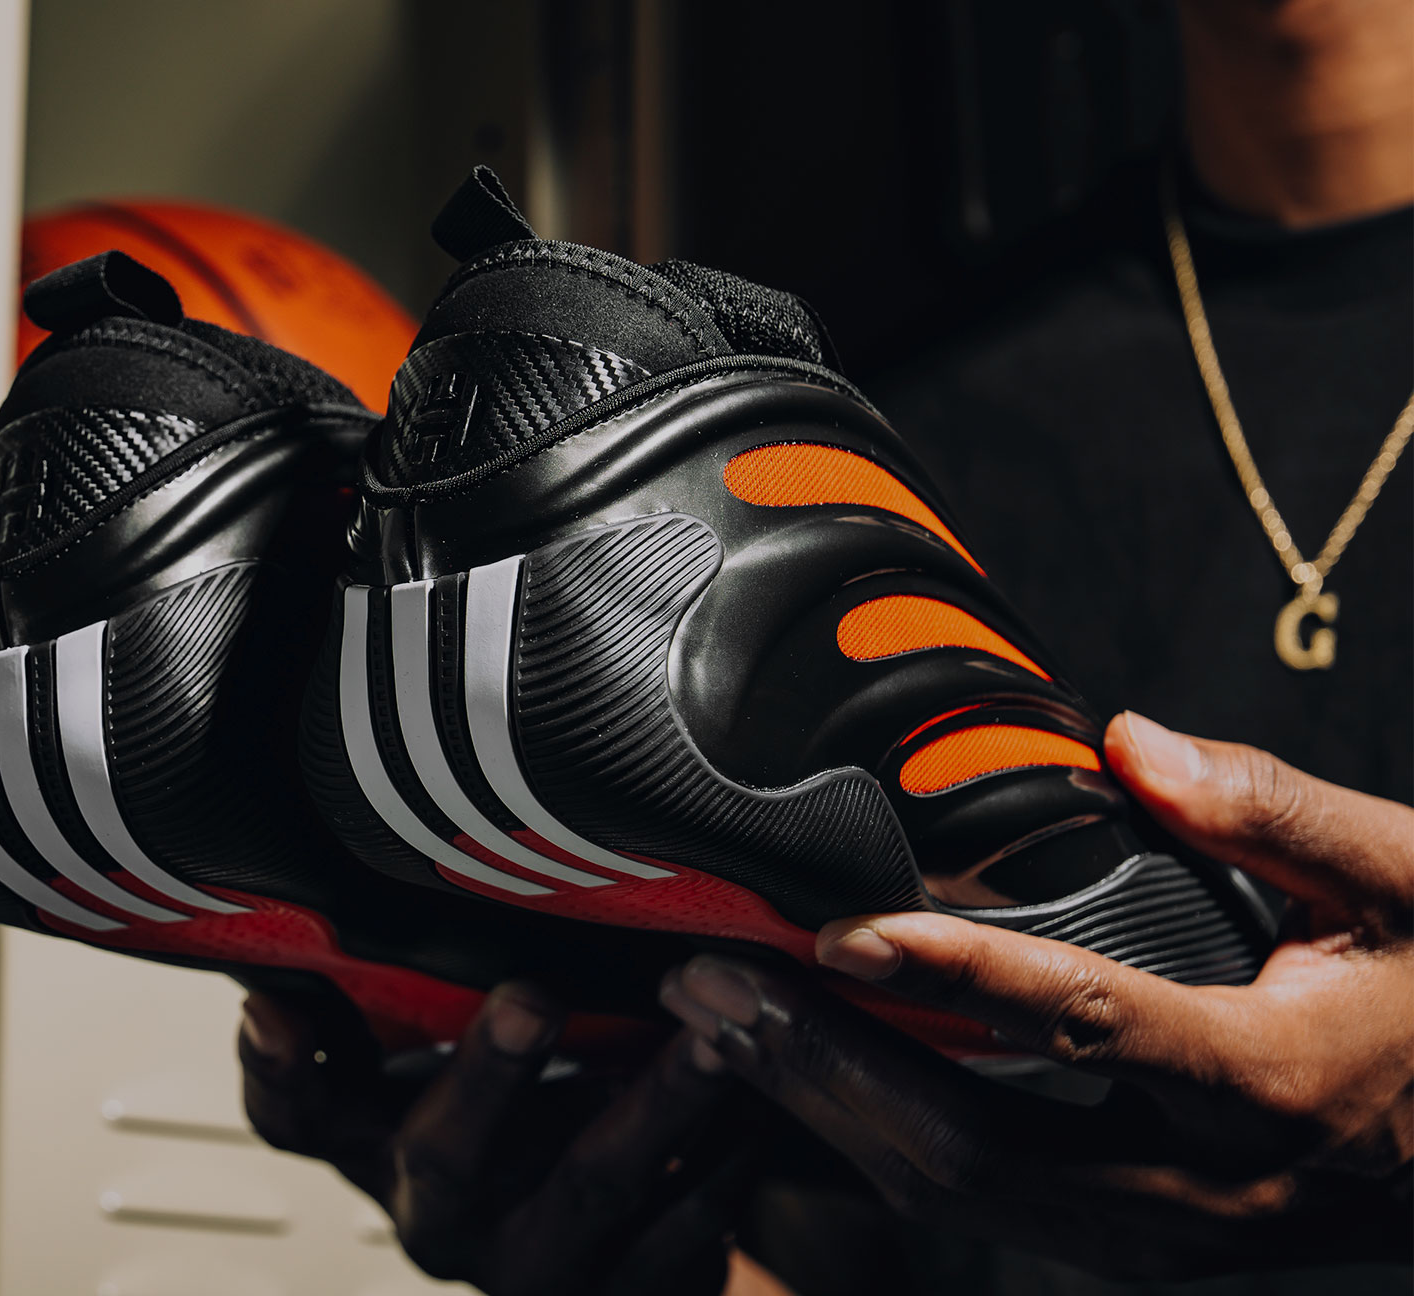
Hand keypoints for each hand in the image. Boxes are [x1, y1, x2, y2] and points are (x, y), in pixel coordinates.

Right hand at [239, 981, 765, 1295]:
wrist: (599, 1264)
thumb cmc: (511, 1127)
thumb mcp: (435, 1067)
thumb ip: (410, 988)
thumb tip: (379, 846)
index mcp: (377, 1146)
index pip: (296, 1118)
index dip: (279, 1066)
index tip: (275, 1002)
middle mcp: (443, 1214)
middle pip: (445, 1156)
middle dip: (490, 1075)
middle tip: (530, 998)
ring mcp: (536, 1266)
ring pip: (592, 1185)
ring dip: (653, 1102)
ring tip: (708, 1030)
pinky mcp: (630, 1292)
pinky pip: (688, 1226)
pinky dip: (732, 1153)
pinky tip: (770, 1090)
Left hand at [660, 712, 1413, 1278]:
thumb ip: (1272, 811)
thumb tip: (1130, 741)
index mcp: (1275, 1081)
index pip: (1088, 1024)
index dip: (954, 976)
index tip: (836, 930)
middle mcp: (1212, 1187)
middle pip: (978, 1151)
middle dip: (827, 1069)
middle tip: (710, 984)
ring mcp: (1174, 1236)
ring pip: (967, 1200)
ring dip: (834, 1111)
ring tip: (723, 1025)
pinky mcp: (1149, 1244)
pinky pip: (991, 1209)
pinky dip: (886, 1147)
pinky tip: (813, 1082)